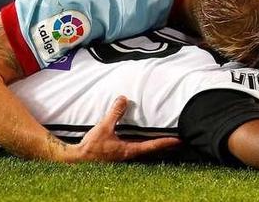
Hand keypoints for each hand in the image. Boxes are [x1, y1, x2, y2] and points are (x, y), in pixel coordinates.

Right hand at [66, 96, 180, 162]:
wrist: (78, 159)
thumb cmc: (92, 147)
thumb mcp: (104, 127)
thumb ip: (115, 113)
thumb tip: (123, 99)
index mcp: (129, 150)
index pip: (152, 146)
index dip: (166, 142)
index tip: (179, 140)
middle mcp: (129, 155)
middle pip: (152, 150)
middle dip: (164, 144)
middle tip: (177, 140)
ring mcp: (124, 156)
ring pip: (144, 149)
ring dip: (154, 144)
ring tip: (164, 137)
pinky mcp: (118, 154)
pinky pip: (135, 147)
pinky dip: (142, 142)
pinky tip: (141, 137)